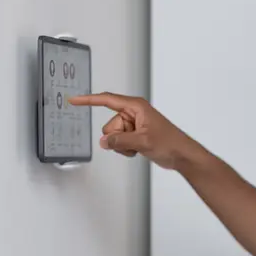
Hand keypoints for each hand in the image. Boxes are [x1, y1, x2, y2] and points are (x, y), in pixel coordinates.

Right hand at [68, 92, 190, 169]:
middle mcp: (133, 113)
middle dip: (117, 137)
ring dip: (123, 145)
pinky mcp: (134, 135)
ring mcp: (133, 125)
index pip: (106, 100)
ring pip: (113, 137)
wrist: (181, 155)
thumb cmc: (169, 142)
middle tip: (135, 141)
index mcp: (135, 106)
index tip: (73, 100)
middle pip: (109, 126)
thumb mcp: (142, 141)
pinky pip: (119, 143)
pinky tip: (139, 150)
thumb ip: (120, 141)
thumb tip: (104, 142)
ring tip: (139, 146)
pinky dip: (126, 149)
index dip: (88, 100)